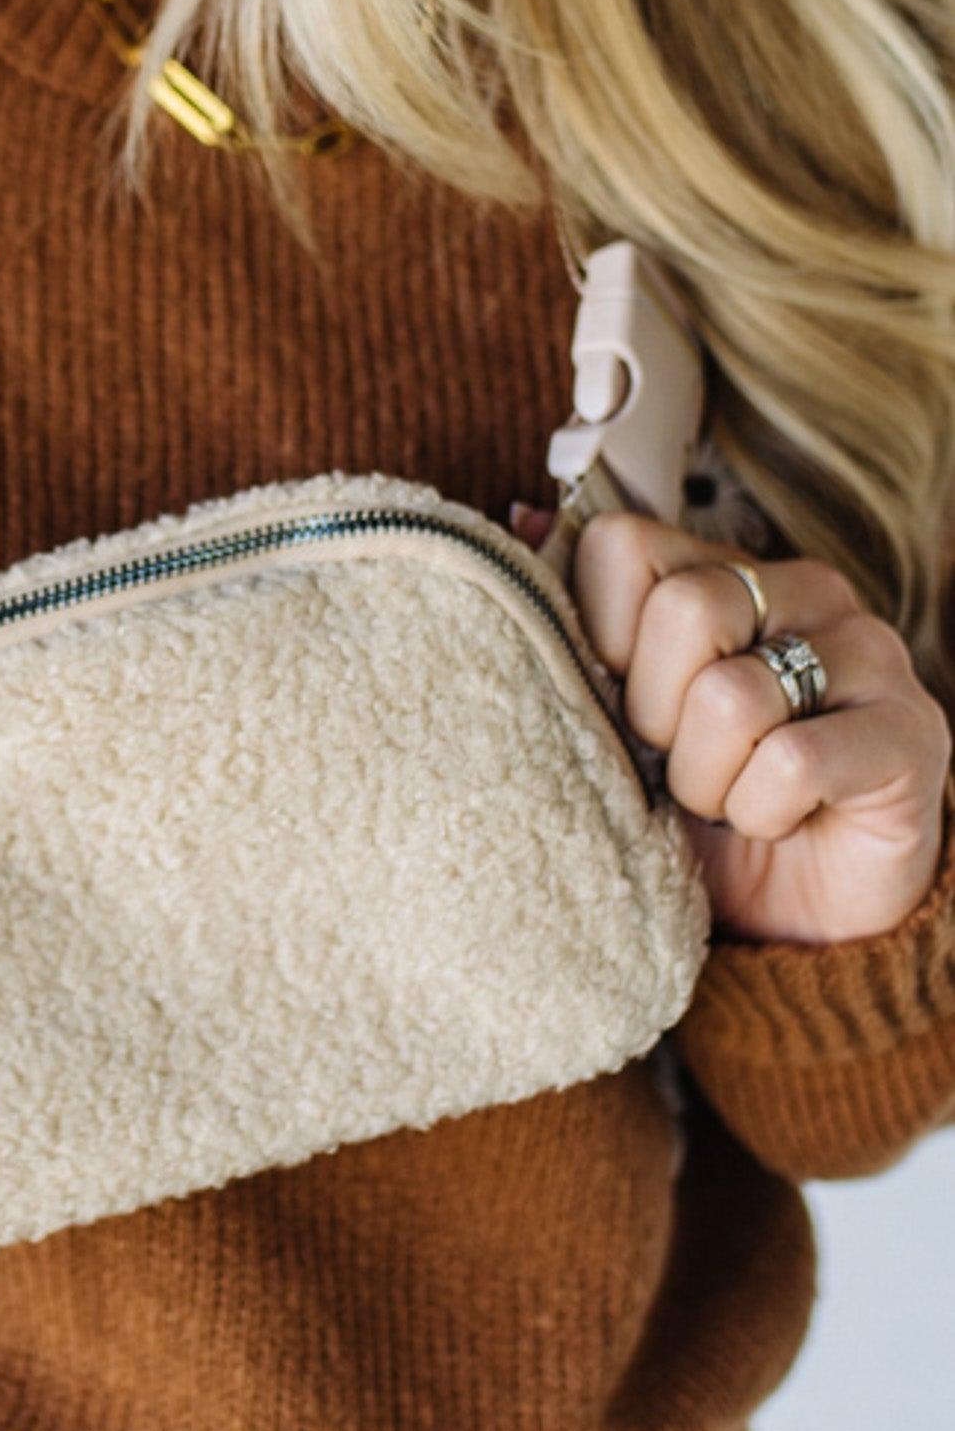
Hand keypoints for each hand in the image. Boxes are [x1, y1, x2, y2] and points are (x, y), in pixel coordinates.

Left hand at [513, 507, 952, 943]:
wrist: (789, 916)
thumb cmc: (693, 803)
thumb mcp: (612, 716)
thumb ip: (574, 623)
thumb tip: (519, 514)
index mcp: (724, 569)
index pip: (623, 546)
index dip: (601, 640)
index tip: (625, 703)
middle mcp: (805, 590)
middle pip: (683, 609)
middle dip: (656, 717)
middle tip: (682, 763)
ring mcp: (870, 653)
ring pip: (733, 695)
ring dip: (708, 779)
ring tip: (730, 798)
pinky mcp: (912, 731)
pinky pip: (791, 763)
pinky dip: (761, 813)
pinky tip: (781, 818)